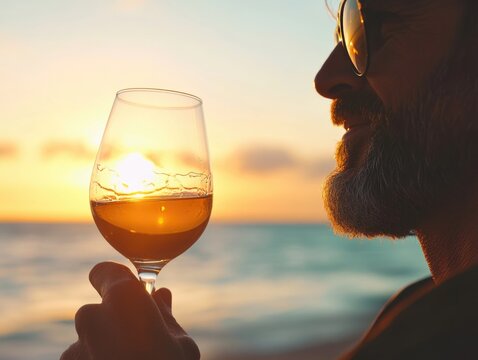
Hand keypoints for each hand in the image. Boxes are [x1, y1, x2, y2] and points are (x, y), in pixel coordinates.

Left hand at [60, 262, 199, 359]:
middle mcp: (90, 317)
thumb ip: (166, 315)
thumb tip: (162, 296)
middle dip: (116, 318)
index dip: (116, 278)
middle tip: (141, 338)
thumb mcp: (181, 343)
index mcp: (122, 299)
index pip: (104, 271)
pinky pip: (82, 358)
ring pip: (90, 337)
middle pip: (99, 308)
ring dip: (105, 344)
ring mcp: (74, 348)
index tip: (130, 290)